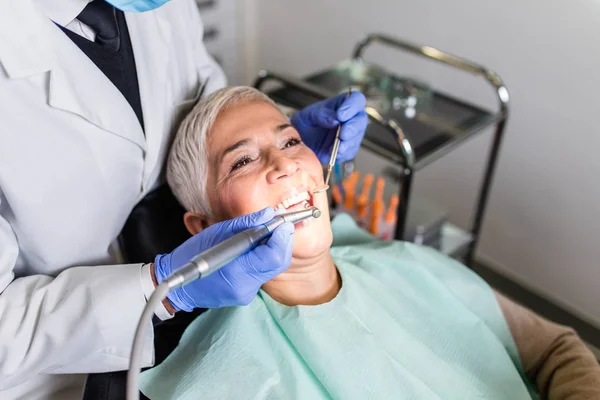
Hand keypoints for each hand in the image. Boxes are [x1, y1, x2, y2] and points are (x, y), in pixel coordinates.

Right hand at [153, 208, 293, 309]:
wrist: (177, 284)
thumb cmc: (191, 255)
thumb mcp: (217, 232)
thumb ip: (246, 224)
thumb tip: (268, 214)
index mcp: (236, 271)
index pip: (273, 256)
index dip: (282, 237)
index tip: (283, 222)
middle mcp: (245, 287)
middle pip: (278, 263)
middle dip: (283, 241)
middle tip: (279, 224)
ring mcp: (246, 294)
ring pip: (273, 268)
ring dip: (274, 248)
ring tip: (266, 232)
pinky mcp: (246, 294)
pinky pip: (263, 273)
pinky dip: (264, 257)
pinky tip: (256, 247)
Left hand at [291, 91, 367, 163]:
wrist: (299, 143)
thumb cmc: (305, 124)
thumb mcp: (307, 116)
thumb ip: (321, 115)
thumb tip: (335, 120)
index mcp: (342, 104)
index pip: (356, 99)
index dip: (352, 106)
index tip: (341, 115)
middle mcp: (350, 118)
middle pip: (361, 120)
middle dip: (352, 128)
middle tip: (342, 134)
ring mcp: (350, 135)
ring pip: (357, 137)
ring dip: (348, 143)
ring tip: (337, 147)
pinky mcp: (347, 150)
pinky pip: (350, 152)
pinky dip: (342, 153)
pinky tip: (333, 152)